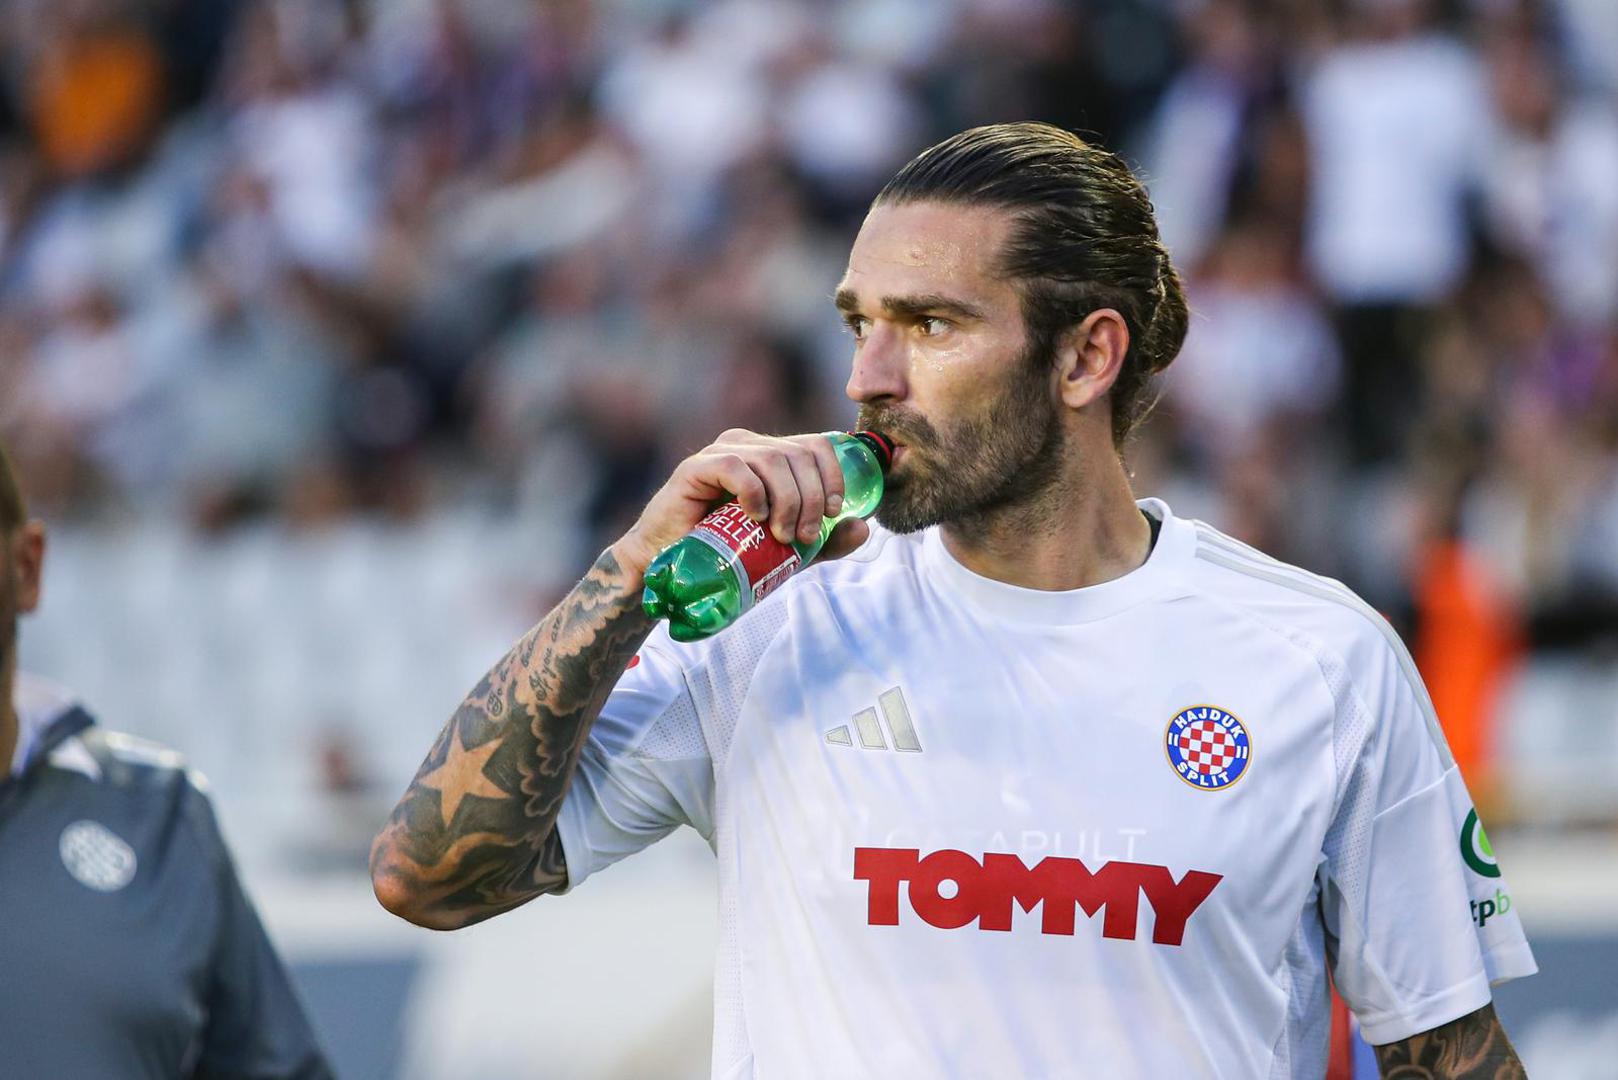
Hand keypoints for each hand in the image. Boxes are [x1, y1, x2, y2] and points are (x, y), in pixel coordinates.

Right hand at [613, 429, 869, 578]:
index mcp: (771, 455)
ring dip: (788, 500)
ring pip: (774, 459)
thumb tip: (863, 527)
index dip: (833, 475)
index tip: (834, 512)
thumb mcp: (788, 550)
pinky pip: (737, 467)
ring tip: (781, 535)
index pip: (817, 446)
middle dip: (812, 497)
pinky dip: (755, 493)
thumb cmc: (730, 555)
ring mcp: (721, 453)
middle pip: (800, 453)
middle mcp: (748, 446)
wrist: (674, 571)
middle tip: (804, 536)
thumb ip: (825, 540)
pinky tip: (755, 518)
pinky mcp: (697, 468)